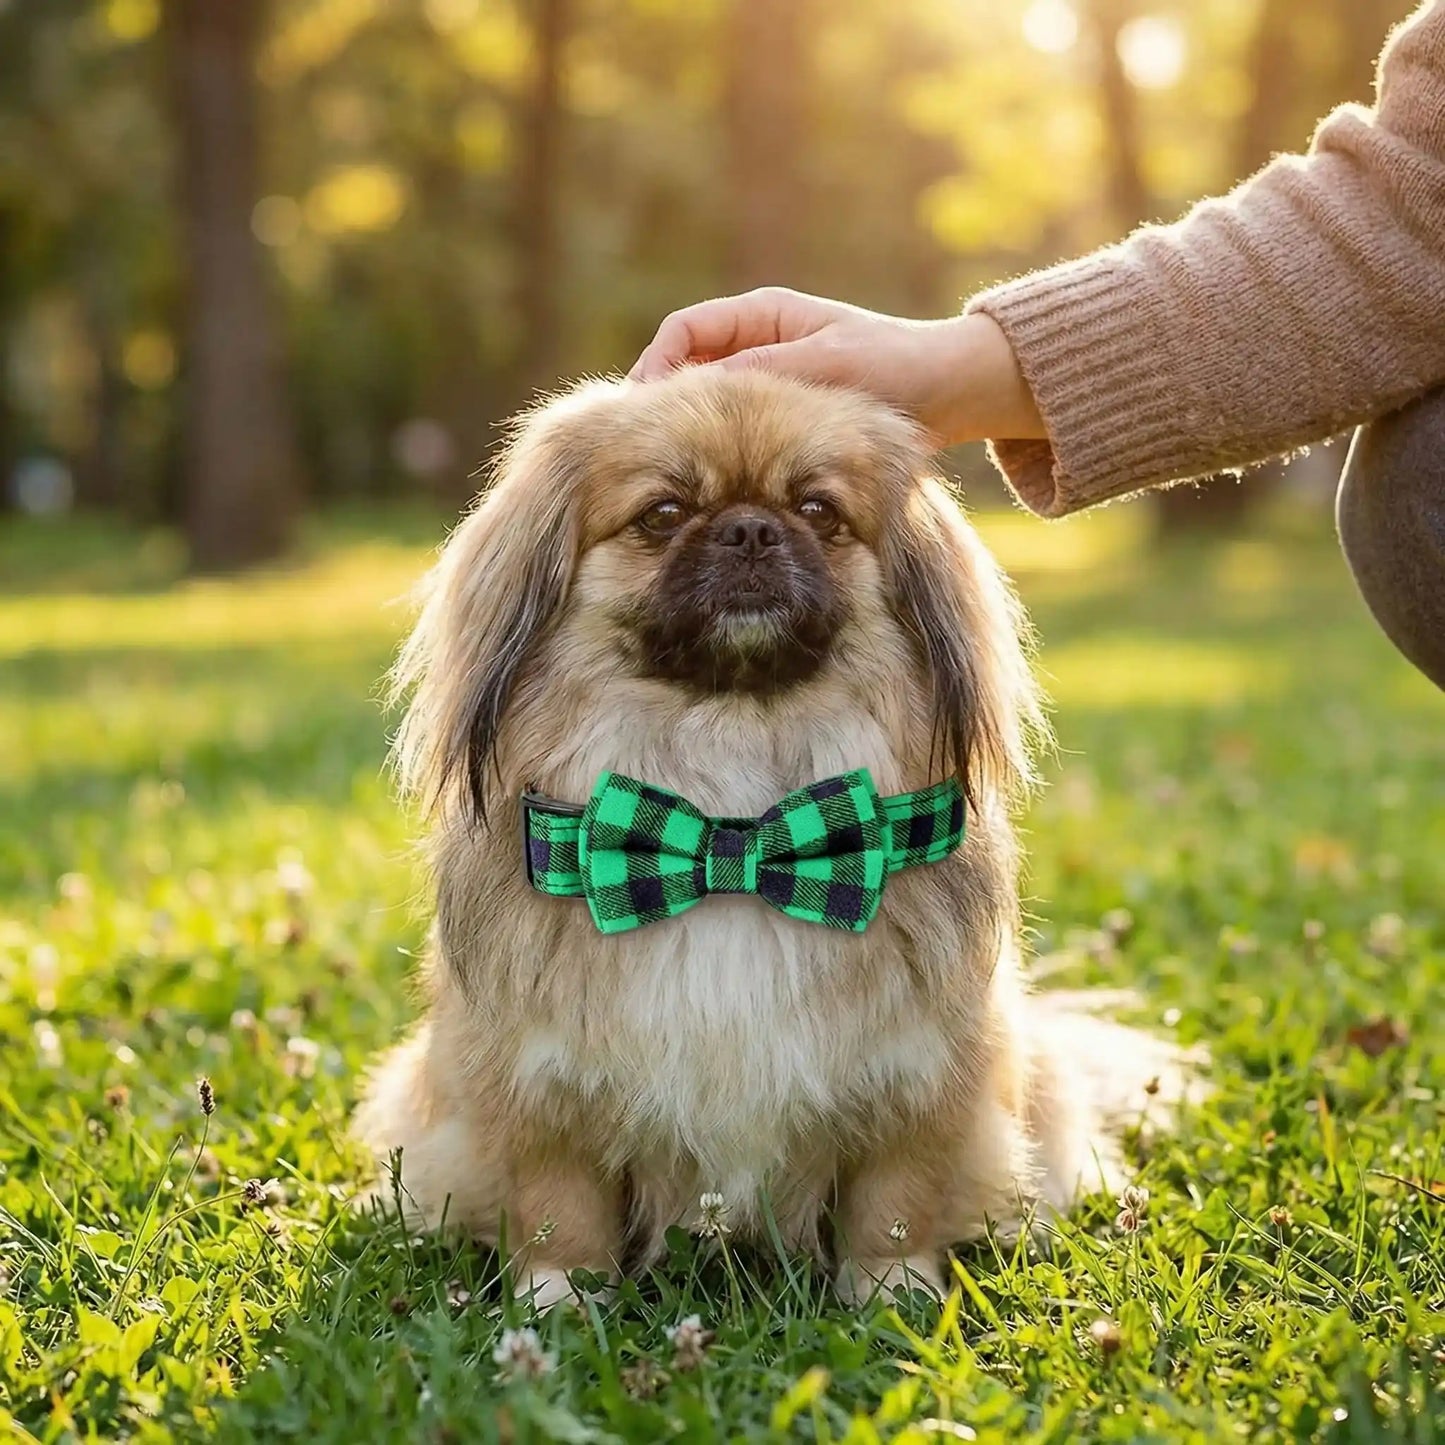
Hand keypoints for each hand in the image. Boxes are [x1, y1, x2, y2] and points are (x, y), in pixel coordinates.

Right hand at [628, 287, 1044, 447]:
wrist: (950, 393)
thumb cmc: (896, 368)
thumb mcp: (828, 364)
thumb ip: (765, 372)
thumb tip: (700, 389)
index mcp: (763, 314)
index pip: (684, 331)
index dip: (655, 367)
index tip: (642, 409)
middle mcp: (758, 342)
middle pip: (686, 368)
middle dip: (663, 403)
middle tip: (642, 445)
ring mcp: (769, 379)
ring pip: (708, 402)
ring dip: (689, 428)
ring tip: (671, 466)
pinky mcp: (784, 414)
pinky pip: (737, 427)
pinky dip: (719, 447)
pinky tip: (712, 477)